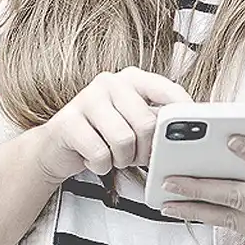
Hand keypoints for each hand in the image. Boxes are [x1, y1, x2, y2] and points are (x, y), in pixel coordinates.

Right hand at [32, 67, 190, 184]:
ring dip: (121, 159)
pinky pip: (99, 153)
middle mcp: (111, 82)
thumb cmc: (103, 136)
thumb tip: (188, 133)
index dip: (183, 116)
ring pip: (123, 140)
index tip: (188, 137)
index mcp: (133, 78)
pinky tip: (94, 160)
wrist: (56, 148)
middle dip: (145, 150)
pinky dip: (101, 166)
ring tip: (113, 156)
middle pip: (146, 123)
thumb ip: (158, 122)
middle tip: (136, 157)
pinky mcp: (67, 121)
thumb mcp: (134, 125)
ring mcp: (87, 98)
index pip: (168, 91)